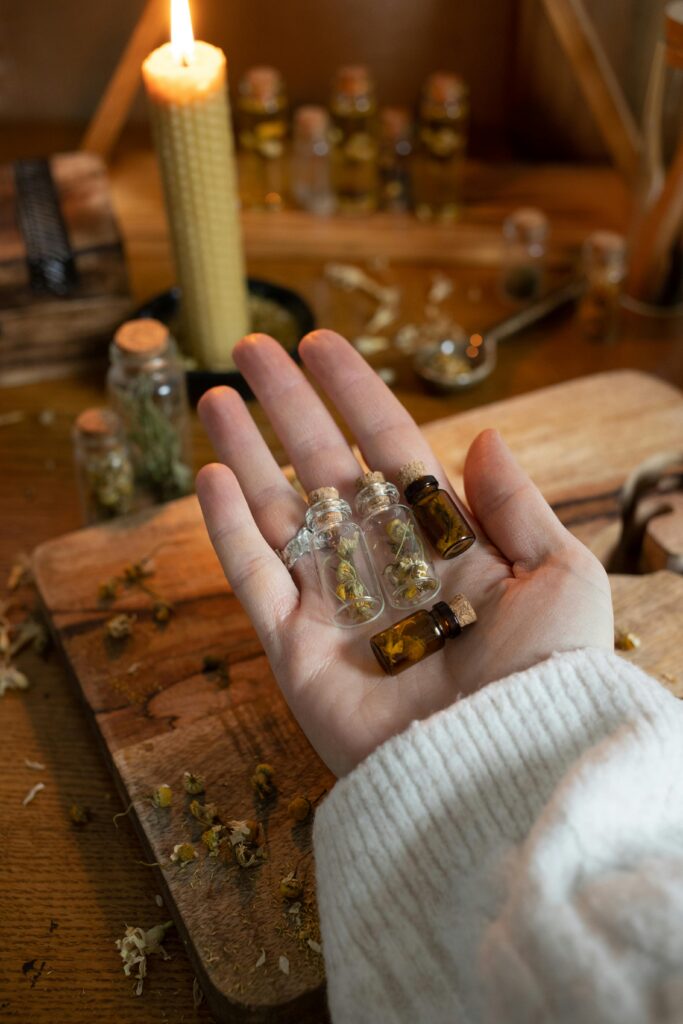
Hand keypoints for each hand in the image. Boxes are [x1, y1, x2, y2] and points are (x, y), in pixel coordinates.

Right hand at [196, 330, 612, 775]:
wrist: (507, 767)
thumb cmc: (549, 673)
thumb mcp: (558, 575)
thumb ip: (516, 505)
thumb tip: (484, 435)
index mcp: (444, 542)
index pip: (389, 449)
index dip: (355, 394)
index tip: (321, 345)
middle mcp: (384, 566)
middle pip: (323, 469)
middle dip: (288, 408)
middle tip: (251, 348)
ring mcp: (336, 607)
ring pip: (280, 514)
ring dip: (245, 454)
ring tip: (216, 397)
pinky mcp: (298, 654)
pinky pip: (256, 581)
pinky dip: (229, 532)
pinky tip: (210, 476)